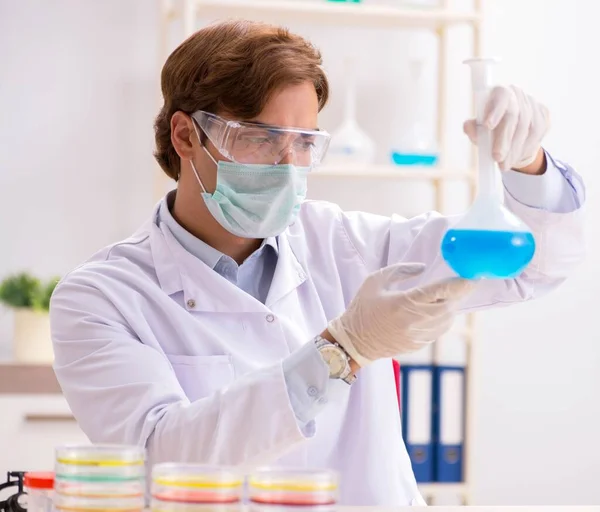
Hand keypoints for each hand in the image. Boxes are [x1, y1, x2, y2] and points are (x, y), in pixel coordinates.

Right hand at [327, 263, 473, 367]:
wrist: (354, 343)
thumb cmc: (362, 309)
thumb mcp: (374, 281)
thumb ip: (400, 270)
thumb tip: (423, 268)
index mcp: (403, 303)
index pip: (440, 291)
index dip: (460, 284)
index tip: (472, 275)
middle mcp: (414, 321)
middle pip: (449, 305)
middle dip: (457, 293)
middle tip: (460, 282)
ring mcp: (418, 336)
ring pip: (447, 318)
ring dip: (449, 306)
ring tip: (442, 296)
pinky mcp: (420, 345)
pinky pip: (440, 329)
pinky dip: (442, 318)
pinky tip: (431, 311)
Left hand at [463, 85, 549, 172]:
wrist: (512, 141)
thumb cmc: (490, 133)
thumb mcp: (478, 132)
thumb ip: (473, 129)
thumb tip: (468, 126)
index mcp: (498, 93)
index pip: (501, 95)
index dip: (495, 110)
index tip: (487, 126)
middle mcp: (516, 94)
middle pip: (514, 115)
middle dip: (504, 139)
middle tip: (497, 157)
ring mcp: (532, 103)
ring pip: (526, 127)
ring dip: (514, 148)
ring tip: (504, 163)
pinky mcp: (543, 115)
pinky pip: (537, 132)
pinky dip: (525, 147)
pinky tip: (516, 157)